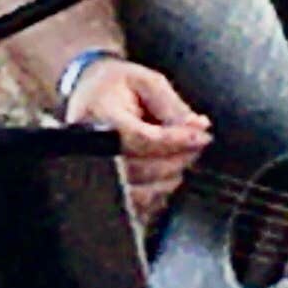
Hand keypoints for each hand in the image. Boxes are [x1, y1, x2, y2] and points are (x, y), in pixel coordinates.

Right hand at [60, 55, 211, 220]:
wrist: (85, 92)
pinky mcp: (103, 188)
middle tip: (196, 142)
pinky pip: (132, 206)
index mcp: (101, 118)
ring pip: (138, 193)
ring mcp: (95, 172)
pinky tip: (167, 177)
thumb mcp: (146, 81)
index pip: (142, 139)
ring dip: (170, 177)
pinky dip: (157, 196)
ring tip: (180, 156)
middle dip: (178, 158)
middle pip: (141, 169)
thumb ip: (172, 106)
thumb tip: (198, 127)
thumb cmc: (116, 85)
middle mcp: (93, 149)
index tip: (202, 136)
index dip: (176, 141)